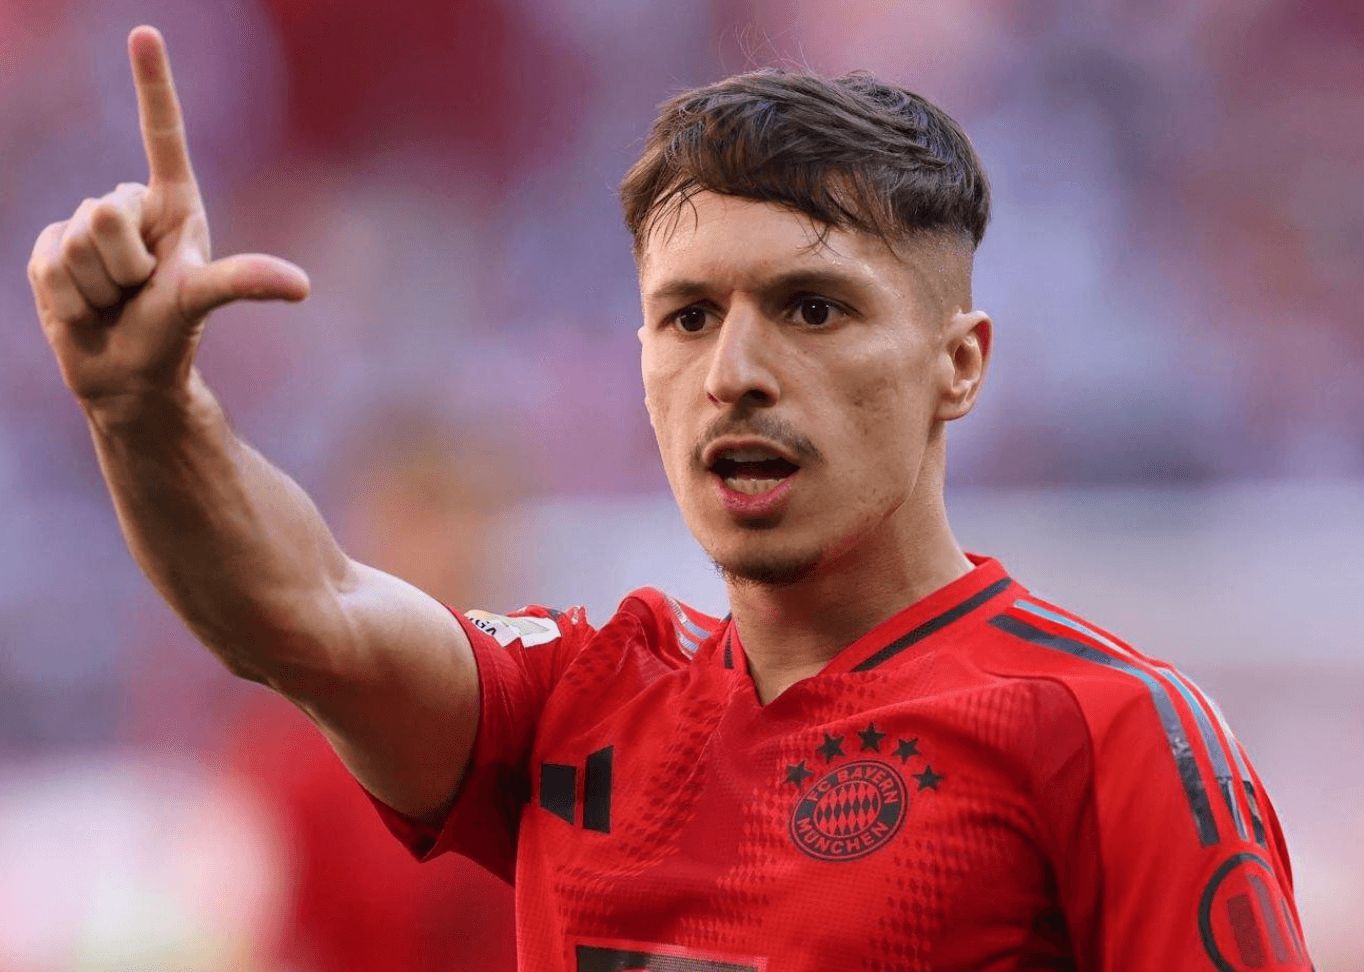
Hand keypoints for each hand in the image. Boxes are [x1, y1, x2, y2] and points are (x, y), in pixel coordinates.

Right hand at [27, 25, 309, 410]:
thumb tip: (302, 286)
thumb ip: (242, 281)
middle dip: (122, 263)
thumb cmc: (173, 332)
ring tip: (116, 301)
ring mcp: (84, 226)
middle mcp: (127, 206)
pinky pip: (49, 263)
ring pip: (76, 240)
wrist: (126, 374)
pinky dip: (70, 297)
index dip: (151, 83)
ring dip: (98, 285)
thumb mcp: (204, 299)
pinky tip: (85, 307)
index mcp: (172, 203)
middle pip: (105, 212)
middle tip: (138, 290)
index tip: (145, 32)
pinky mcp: (49, 252)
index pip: (161, 134)